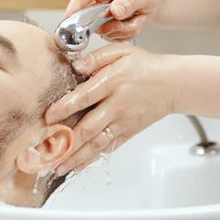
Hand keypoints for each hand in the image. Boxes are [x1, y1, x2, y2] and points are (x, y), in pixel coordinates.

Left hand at [45, 44, 175, 174]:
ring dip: (76, 157)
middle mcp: (117, 105)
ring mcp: (123, 122)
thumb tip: (75, 66)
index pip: (86, 96)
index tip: (49, 117)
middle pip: (89, 127)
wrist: (172, 84)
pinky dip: (93, 159)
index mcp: (113, 82)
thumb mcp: (121, 52)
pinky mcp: (128, 133)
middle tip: (47, 152)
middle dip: (67, 141)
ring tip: (58, 167)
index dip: (66, 107)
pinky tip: (78, 167)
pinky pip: (109, 148)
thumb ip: (96, 57)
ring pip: (97, 143)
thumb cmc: (145, 66)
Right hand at [65, 0, 163, 40]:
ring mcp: (99, 9)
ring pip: (102, 30)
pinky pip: (110, 35)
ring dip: (122, 29)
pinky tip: (133, 22)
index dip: (75, 6)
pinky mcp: (103, 22)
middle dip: (110, 23)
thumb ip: (130, 2)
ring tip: (137, 18)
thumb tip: (114, 11)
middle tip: (127, 20)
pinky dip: (125, 33)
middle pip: (88, 15)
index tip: (69, 19)